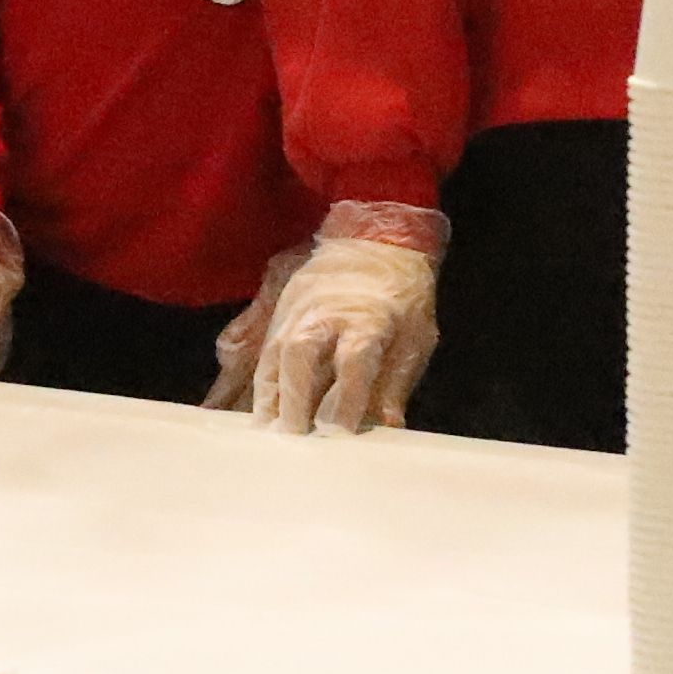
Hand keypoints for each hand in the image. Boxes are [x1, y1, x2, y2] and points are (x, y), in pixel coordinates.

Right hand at [240, 213, 440, 436]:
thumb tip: (387, 425)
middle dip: (292, 396)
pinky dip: (257, 371)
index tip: (337, 433)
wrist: (380, 238)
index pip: (353, 360)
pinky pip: (261, 338)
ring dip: (268, 390)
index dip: (344, 398)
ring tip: (265, 426)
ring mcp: (300, 302)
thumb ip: (396, 381)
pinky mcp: (283, 301)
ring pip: (276, 346)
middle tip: (289, 435)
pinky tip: (255, 400)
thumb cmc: (404, 294)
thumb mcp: (417, 335)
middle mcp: (328, 308)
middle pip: (301, 351)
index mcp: (370, 316)